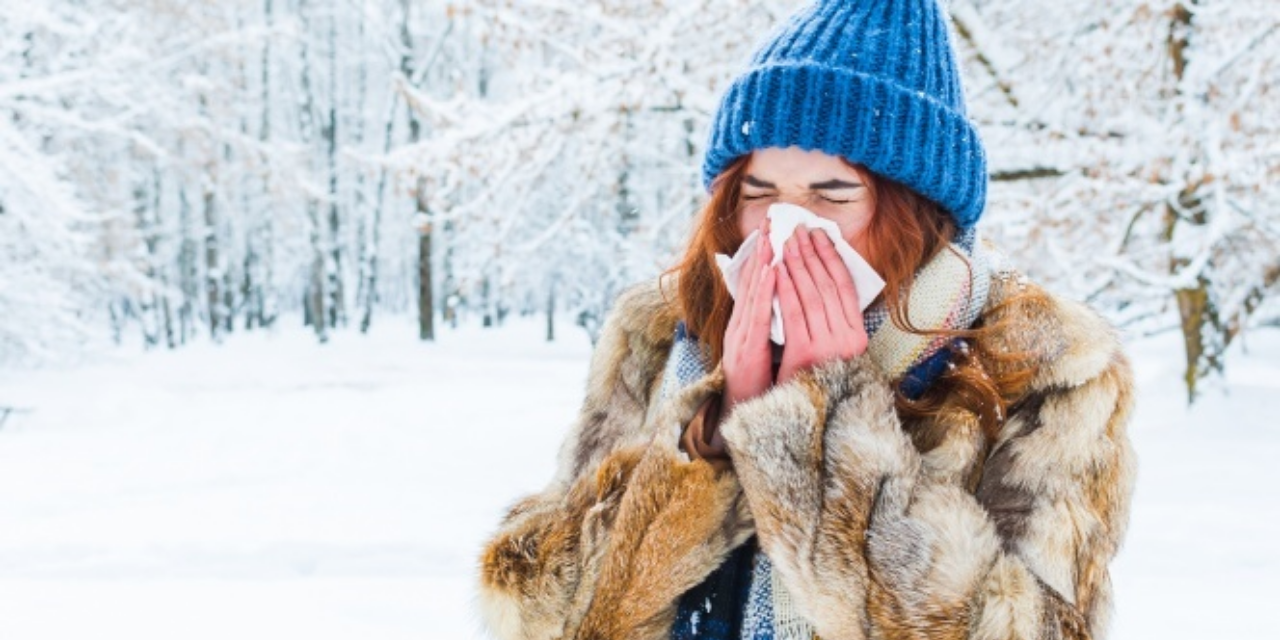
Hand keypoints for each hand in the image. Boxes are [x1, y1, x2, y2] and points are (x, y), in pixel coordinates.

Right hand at [722, 217, 775, 409]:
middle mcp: (741, 326)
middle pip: (751, 281)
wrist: (740, 417)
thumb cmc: (755, 386)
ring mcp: (741, 336)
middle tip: (770, 220)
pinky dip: (764, 291)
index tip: (772, 231)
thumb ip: (768, 328)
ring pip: (753, 292)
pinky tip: (772, 272)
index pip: (755, 284)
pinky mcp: (746, 350)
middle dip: (762, 250)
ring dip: (762, 262)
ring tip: (771, 236)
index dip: (763, 256)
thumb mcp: (762, 351)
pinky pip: (757, 315)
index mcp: (746, 325)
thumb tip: (782, 306)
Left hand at [776, 228, 866, 384]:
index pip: (845, 287)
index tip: (820, 235)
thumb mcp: (832, 350)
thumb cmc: (814, 379)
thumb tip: (824, 284)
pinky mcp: (806, 353)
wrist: (803, 415)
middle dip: (812, 254)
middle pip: (828, 286)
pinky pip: (794, 313)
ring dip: (798, 265)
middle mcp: (848, 339)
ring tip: (786, 242)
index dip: (832, 258)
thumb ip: (833, 323)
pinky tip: (776, 270)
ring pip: (812, 295)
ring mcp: (828, 346)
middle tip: (798, 229)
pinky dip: (785, 288)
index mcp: (857, 336)